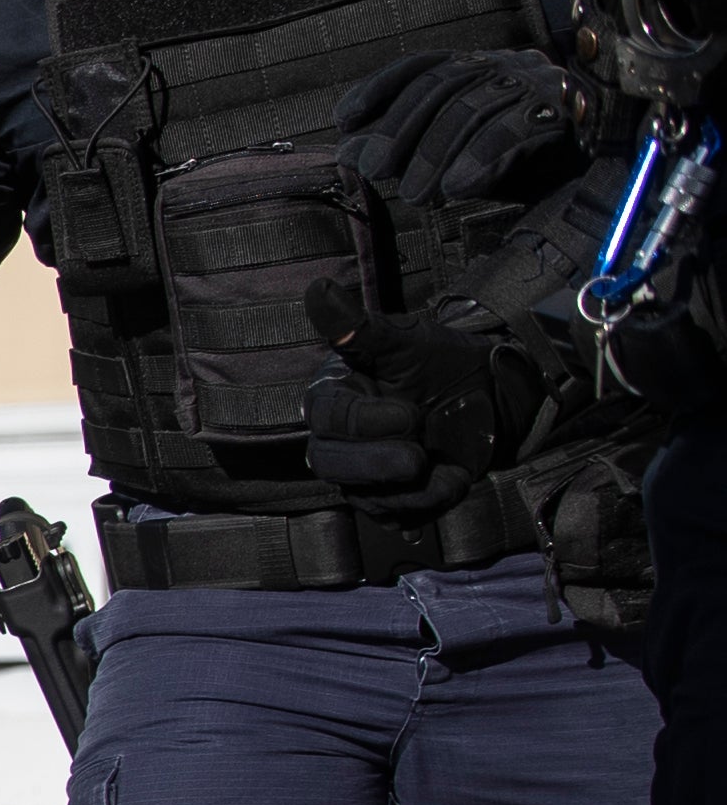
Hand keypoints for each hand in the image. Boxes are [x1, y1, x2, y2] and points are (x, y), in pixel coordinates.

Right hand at [303, 279, 538, 520]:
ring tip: (443, 463)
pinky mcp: (392, 499)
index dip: (364, 424)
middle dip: (376, 465)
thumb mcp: (404, 342)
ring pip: (365, 497)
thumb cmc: (439, 361)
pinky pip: (398, 515)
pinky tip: (451, 477)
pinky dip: (428, 503)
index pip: (329, 421)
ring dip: (409, 488)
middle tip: (418, 457)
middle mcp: (338, 441)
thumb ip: (358, 327)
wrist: (487, 392)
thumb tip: (318, 288)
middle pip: (333, 465)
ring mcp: (363, 475)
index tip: (409, 414)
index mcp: (333, 399)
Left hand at [336, 50, 595, 207]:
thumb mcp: (461, 153)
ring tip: (413, 194)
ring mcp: (536, 85)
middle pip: (442, 85)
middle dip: (398, 129)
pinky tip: (456, 188)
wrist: (604, 168)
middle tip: (370, 171)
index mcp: (480, 69)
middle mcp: (507, 67)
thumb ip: (410, 149)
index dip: (379, 88)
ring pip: (473, 106)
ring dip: (435, 153)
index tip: (344, 119)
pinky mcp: (563, 113)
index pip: (423, 65)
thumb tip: (351, 154)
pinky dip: (479, 159)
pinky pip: (514, 130)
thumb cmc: (526, 158)